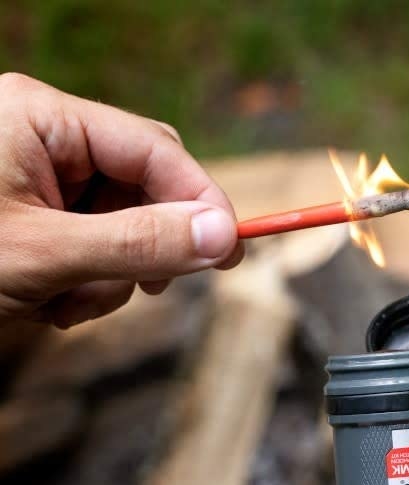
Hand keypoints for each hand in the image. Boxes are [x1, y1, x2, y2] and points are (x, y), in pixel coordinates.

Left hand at [0, 73, 239, 336]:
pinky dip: (85, 287)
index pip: (152, 149)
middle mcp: (45, 140)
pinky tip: (49, 304)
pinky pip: (94, 249)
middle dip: (143, 248)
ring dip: (108, 279)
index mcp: (42, 118)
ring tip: (62, 304)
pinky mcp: (38, 218)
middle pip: (142, 188)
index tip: (233, 251)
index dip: (200, 200)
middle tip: (148, 288)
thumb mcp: (48, 255)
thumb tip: (222, 238)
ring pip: (122, 228)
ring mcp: (41, 181)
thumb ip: (139, 243)